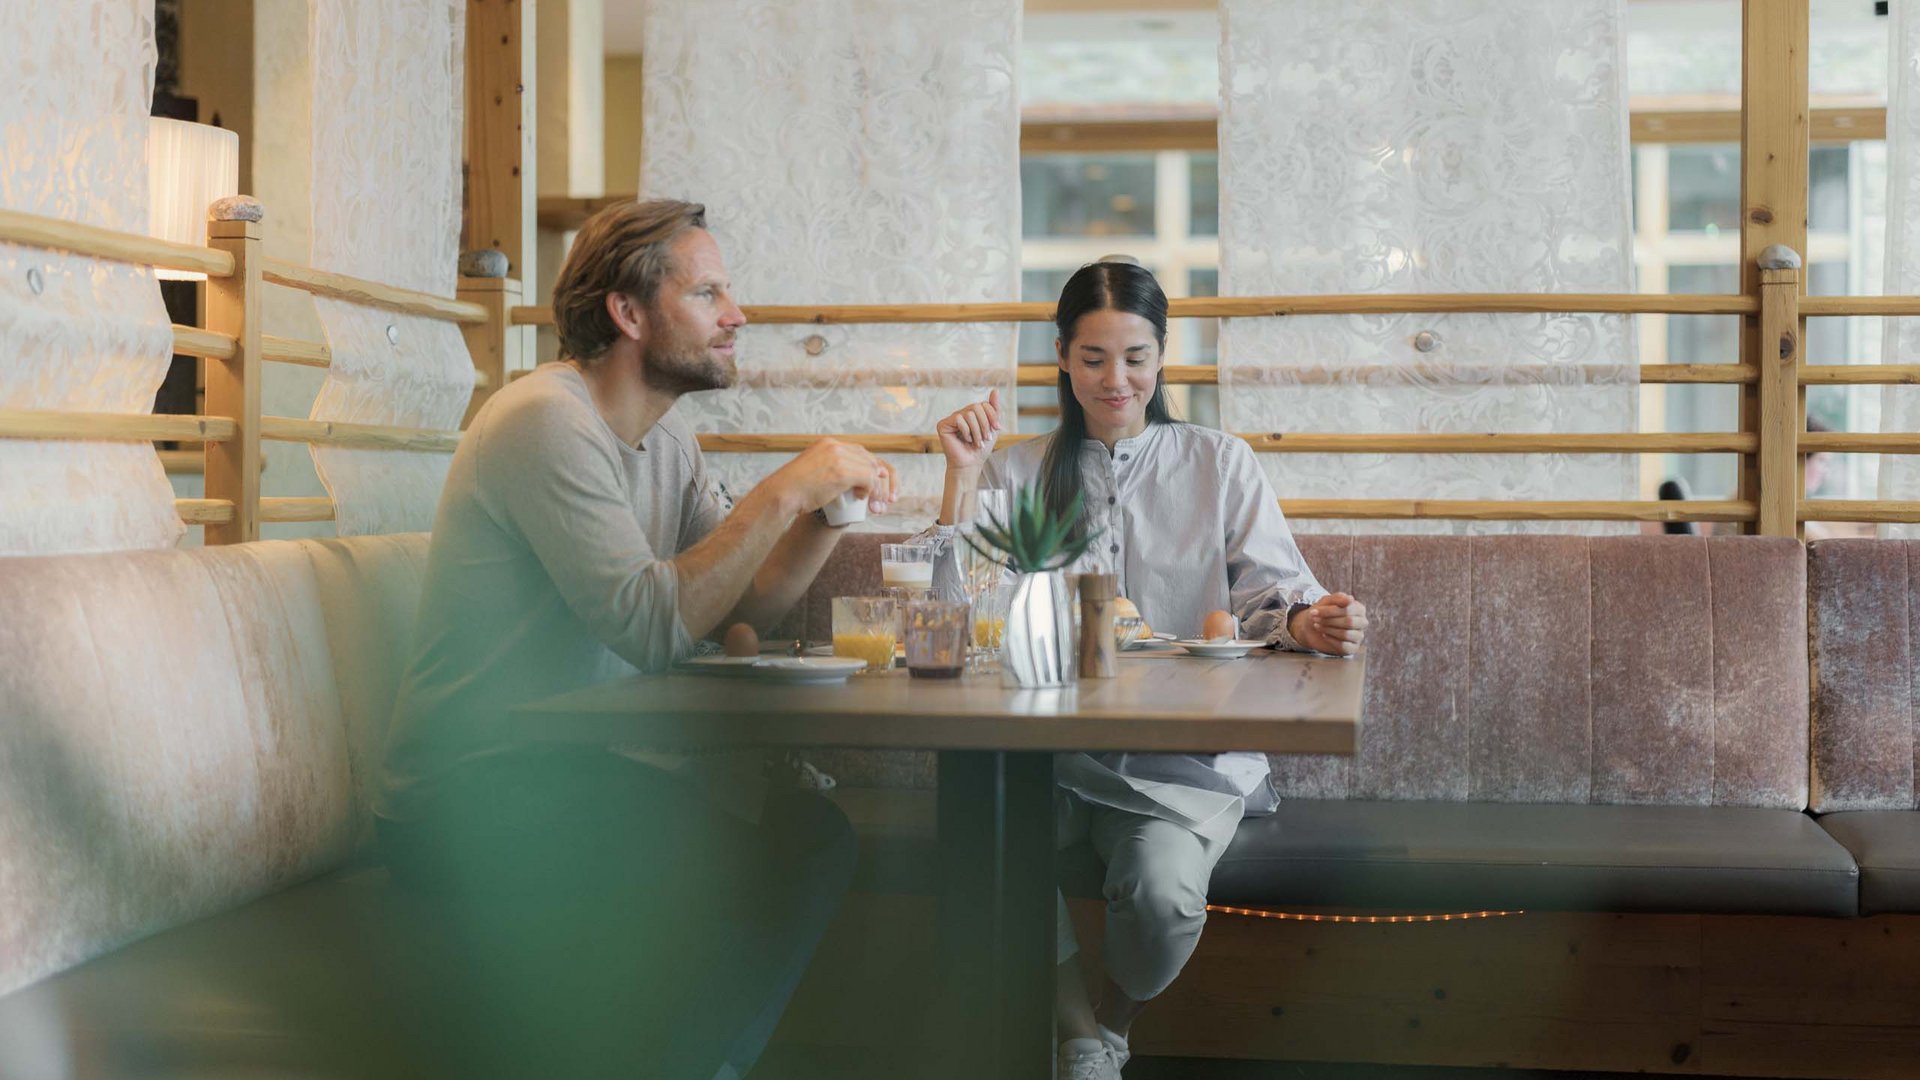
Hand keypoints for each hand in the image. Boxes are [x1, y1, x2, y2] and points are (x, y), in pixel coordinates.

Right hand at [763, 438, 895, 516]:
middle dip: (877, 476)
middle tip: (879, 494)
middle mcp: (834, 446)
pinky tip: (862, 498)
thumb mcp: (813, 470)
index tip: (876, 479)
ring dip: (875, 487)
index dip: (869, 465)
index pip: (858, 451)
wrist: (782, 493)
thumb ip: (829, 468)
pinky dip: (870, 491)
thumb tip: (851, 480)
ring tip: (871, 501)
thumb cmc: (795, 489)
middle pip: (867, 458)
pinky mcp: (842, 472)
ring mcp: (838, 457)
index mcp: (827, 443)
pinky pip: (868, 479)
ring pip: (870, 469)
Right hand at [935, 389, 1003, 473]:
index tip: (997, 429)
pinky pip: (958, 419)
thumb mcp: (992, 428)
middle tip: (986, 438)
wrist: (971, 464)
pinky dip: (966, 431)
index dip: (992, 416)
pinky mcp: (943, 424)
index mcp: (973, 413)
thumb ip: (994, 409)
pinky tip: (964, 440)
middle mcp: (961, 413)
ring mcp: (952, 418)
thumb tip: (995, 390)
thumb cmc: (980, 448)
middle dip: (985, 424)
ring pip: (969, 414)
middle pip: (977, 407)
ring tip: (977, 443)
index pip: (984, 404)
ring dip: (977, 431)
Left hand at [1289, 593, 1367, 656]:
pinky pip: (1344, 646)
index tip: (1314, 611)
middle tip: (1315, 619)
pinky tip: (1324, 635)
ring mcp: (1358, 636)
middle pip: (1349, 622)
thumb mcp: (1327, 601)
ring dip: (1328, 630)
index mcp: (1359, 609)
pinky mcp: (1352, 648)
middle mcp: (1362, 622)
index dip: (1330, 611)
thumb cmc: (1323, 612)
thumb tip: (1351, 599)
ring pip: (1346, 634)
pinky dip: (1331, 640)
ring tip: (1317, 626)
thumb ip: (1338, 598)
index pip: (1348, 610)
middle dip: (1329, 621)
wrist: (1312, 627)